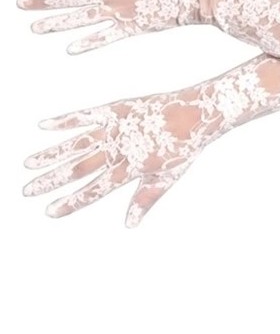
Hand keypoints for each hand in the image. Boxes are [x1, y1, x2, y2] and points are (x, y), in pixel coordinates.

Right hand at [23, 86, 211, 226]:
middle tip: (28, 190)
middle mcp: (119, 150)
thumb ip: (145, 198)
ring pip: (76, 144)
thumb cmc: (184, 147)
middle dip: (52, 181)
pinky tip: (44, 125)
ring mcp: (116, 129)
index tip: (50, 211)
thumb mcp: (168, 177)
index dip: (71, 202)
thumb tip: (129, 224)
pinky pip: (85, 115)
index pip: (94, 191)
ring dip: (51, 155)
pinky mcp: (116, 109)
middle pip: (78, 168)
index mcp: (131, 169)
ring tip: (28, 163)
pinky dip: (65, 120)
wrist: (196, 113)